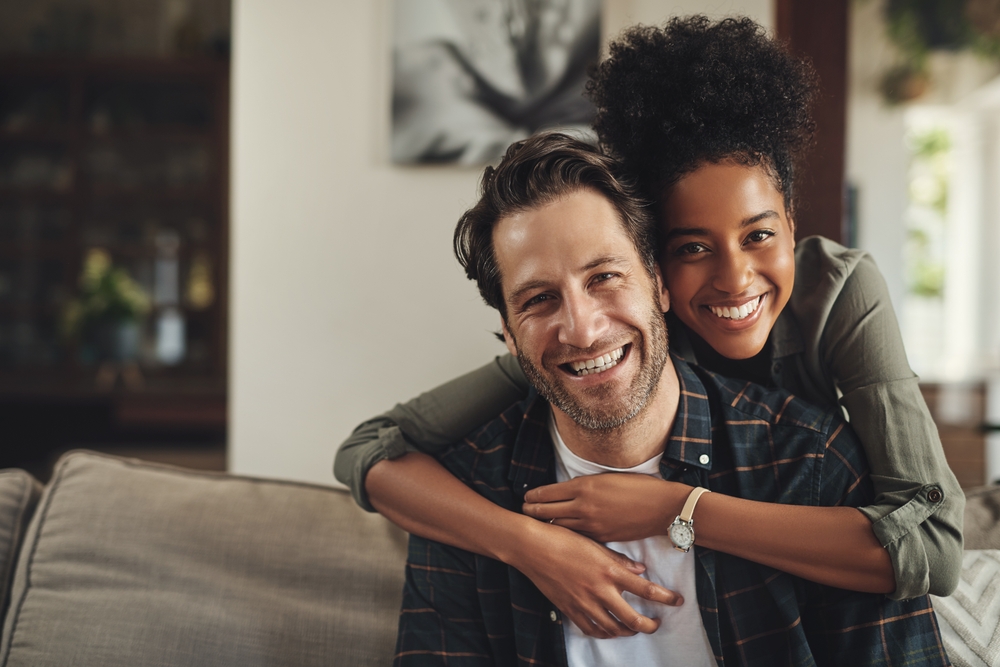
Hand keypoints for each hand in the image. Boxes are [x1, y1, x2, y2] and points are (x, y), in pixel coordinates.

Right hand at [507, 519, 682, 637]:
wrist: (532, 547)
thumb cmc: (563, 538)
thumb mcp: (595, 543)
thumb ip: (619, 559)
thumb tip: (640, 569)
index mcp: (609, 570)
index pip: (646, 590)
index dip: (666, 598)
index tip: (678, 601)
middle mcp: (600, 590)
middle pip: (633, 619)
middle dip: (650, 625)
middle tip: (657, 624)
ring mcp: (584, 603)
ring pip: (613, 629)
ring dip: (628, 631)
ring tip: (635, 627)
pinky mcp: (570, 609)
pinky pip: (592, 629)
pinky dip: (604, 633)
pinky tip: (610, 629)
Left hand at [523, 473, 690, 542]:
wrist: (661, 508)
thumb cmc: (639, 487)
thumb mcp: (607, 478)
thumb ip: (586, 485)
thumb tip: (570, 489)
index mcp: (584, 487)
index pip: (548, 493)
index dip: (533, 496)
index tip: (526, 497)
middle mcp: (583, 506)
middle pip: (547, 512)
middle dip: (532, 511)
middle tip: (524, 511)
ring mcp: (591, 525)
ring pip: (559, 526)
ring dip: (546, 524)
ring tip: (537, 523)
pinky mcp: (601, 538)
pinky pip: (577, 537)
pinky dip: (566, 535)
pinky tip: (560, 535)